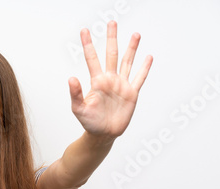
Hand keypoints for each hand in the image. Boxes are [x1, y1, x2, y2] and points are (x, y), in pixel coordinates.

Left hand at [69, 21, 152, 141]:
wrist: (103, 134)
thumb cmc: (89, 122)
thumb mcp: (78, 109)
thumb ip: (75, 93)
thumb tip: (71, 78)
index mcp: (96, 81)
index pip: (92, 58)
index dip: (88, 44)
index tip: (84, 30)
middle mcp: (109, 79)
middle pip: (111, 54)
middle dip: (111, 38)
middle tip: (111, 23)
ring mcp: (121, 85)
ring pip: (127, 62)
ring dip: (131, 48)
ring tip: (135, 34)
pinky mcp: (132, 94)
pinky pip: (139, 78)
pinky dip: (144, 68)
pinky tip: (148, 57)